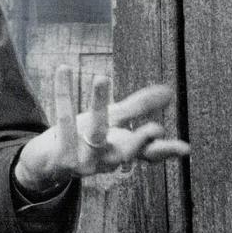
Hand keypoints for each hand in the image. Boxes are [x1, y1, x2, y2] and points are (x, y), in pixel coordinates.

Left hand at [14, 66, 189, 192]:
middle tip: (156, 129)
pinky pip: (63, 123)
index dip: (167, 151)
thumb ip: (139, 106)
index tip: (184, 149)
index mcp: (123, 150)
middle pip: (127, 151)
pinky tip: (64, 70)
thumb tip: (169, 92)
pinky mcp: (61, 157)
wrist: (47, 161)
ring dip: (98, 105)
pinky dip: (63, 94)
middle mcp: (108, 160)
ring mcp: (85, 162)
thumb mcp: (113, 119)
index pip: (150, 153)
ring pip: (95, 133)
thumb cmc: (85, 138)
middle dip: (140, 141)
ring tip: (102, 76)